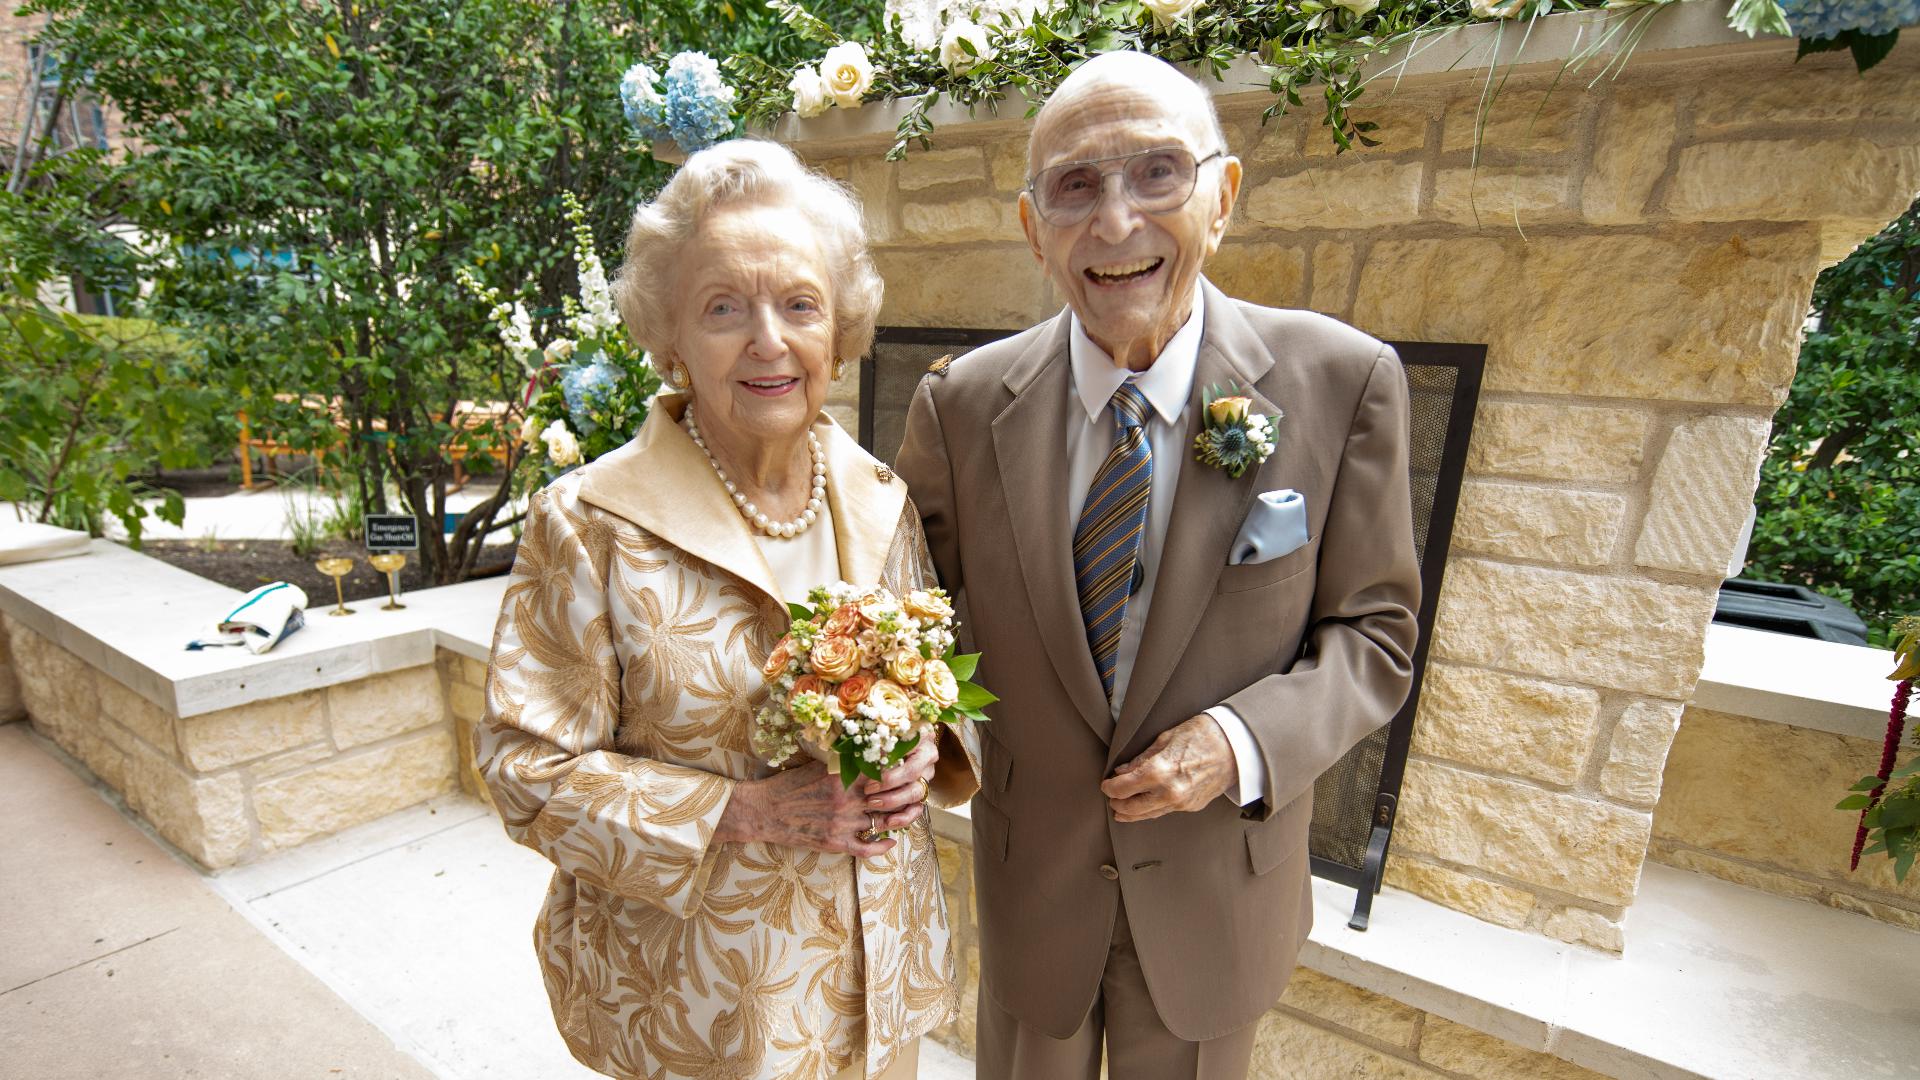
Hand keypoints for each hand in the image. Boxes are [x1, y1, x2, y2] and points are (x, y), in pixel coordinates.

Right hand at [716, 762, 897, 857]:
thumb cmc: (790, 784)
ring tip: (910, 813)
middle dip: (906, 793)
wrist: (765, 811)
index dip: (901, 769)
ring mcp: (842, 823)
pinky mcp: (835, 842)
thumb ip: (843, 760)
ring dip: (900, 819)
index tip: (912, 765)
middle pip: (889, 798)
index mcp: (842, 777)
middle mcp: (846, 800)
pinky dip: (882, 847)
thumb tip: (866, 750)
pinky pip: (866, 848)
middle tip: (918, 788)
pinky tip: (891, 842)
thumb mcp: (816, 765)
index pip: (883, 772)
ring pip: (883, 823)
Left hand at [861, 735, 939, 829]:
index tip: (870, 768)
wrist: (867, 761)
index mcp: (919, 736)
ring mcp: (925, 777)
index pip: (910, 747)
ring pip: (916, 792)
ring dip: (892, 800)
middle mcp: (927, 757)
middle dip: (889, 783)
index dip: (890, 758)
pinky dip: (903, 818)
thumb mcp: (870, 740)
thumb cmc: (869, 745)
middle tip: (868, 788)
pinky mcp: (921, 796)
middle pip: (913, 772)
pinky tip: (888, 821)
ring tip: (872, 802)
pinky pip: (917, 810)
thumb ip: (873, 744)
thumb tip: (869, 751)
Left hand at [1100, 714, 1235, 822]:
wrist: (1235, 747)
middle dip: (1117, 804)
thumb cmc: (1201, 735)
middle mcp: (1169, 792)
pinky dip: (1151, 810)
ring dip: (1131, 814)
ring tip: (1121, 812)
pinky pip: (1164, 812)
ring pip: (1148, 815)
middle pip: (1131, 808)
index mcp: (1159, 771)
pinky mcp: (1191, 807)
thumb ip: (1142, 758)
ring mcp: (1181, 803)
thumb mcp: (1165, 738)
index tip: (1105, 784)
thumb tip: (1123, 770)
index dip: (1109, 788)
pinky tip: (1145, 807)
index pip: (1122, 788)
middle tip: (1111, 799)